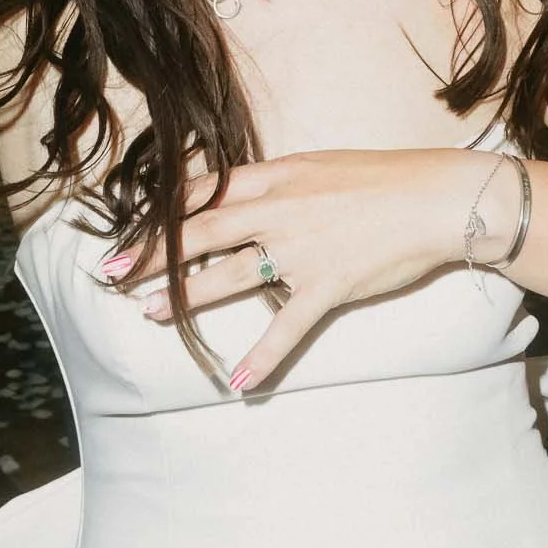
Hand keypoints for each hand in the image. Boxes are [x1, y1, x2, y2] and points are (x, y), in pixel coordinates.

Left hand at [108, 147, 490, 392]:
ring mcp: (300, 251)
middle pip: (198, 234)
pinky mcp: (327, 286)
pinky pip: (286, 328)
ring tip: (149, 316)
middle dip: (150, 256)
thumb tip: (249, 195)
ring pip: (226, 277)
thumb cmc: (385, 178)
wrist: (435, 199)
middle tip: (112, 272)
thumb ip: (281, 181)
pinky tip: (236, 383)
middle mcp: (279, 211)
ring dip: (182, 300)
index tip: (132, 224)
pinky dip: (260, 358)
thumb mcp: (322, 165)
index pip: (205, 191)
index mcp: (277, 177)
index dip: (164, 210)